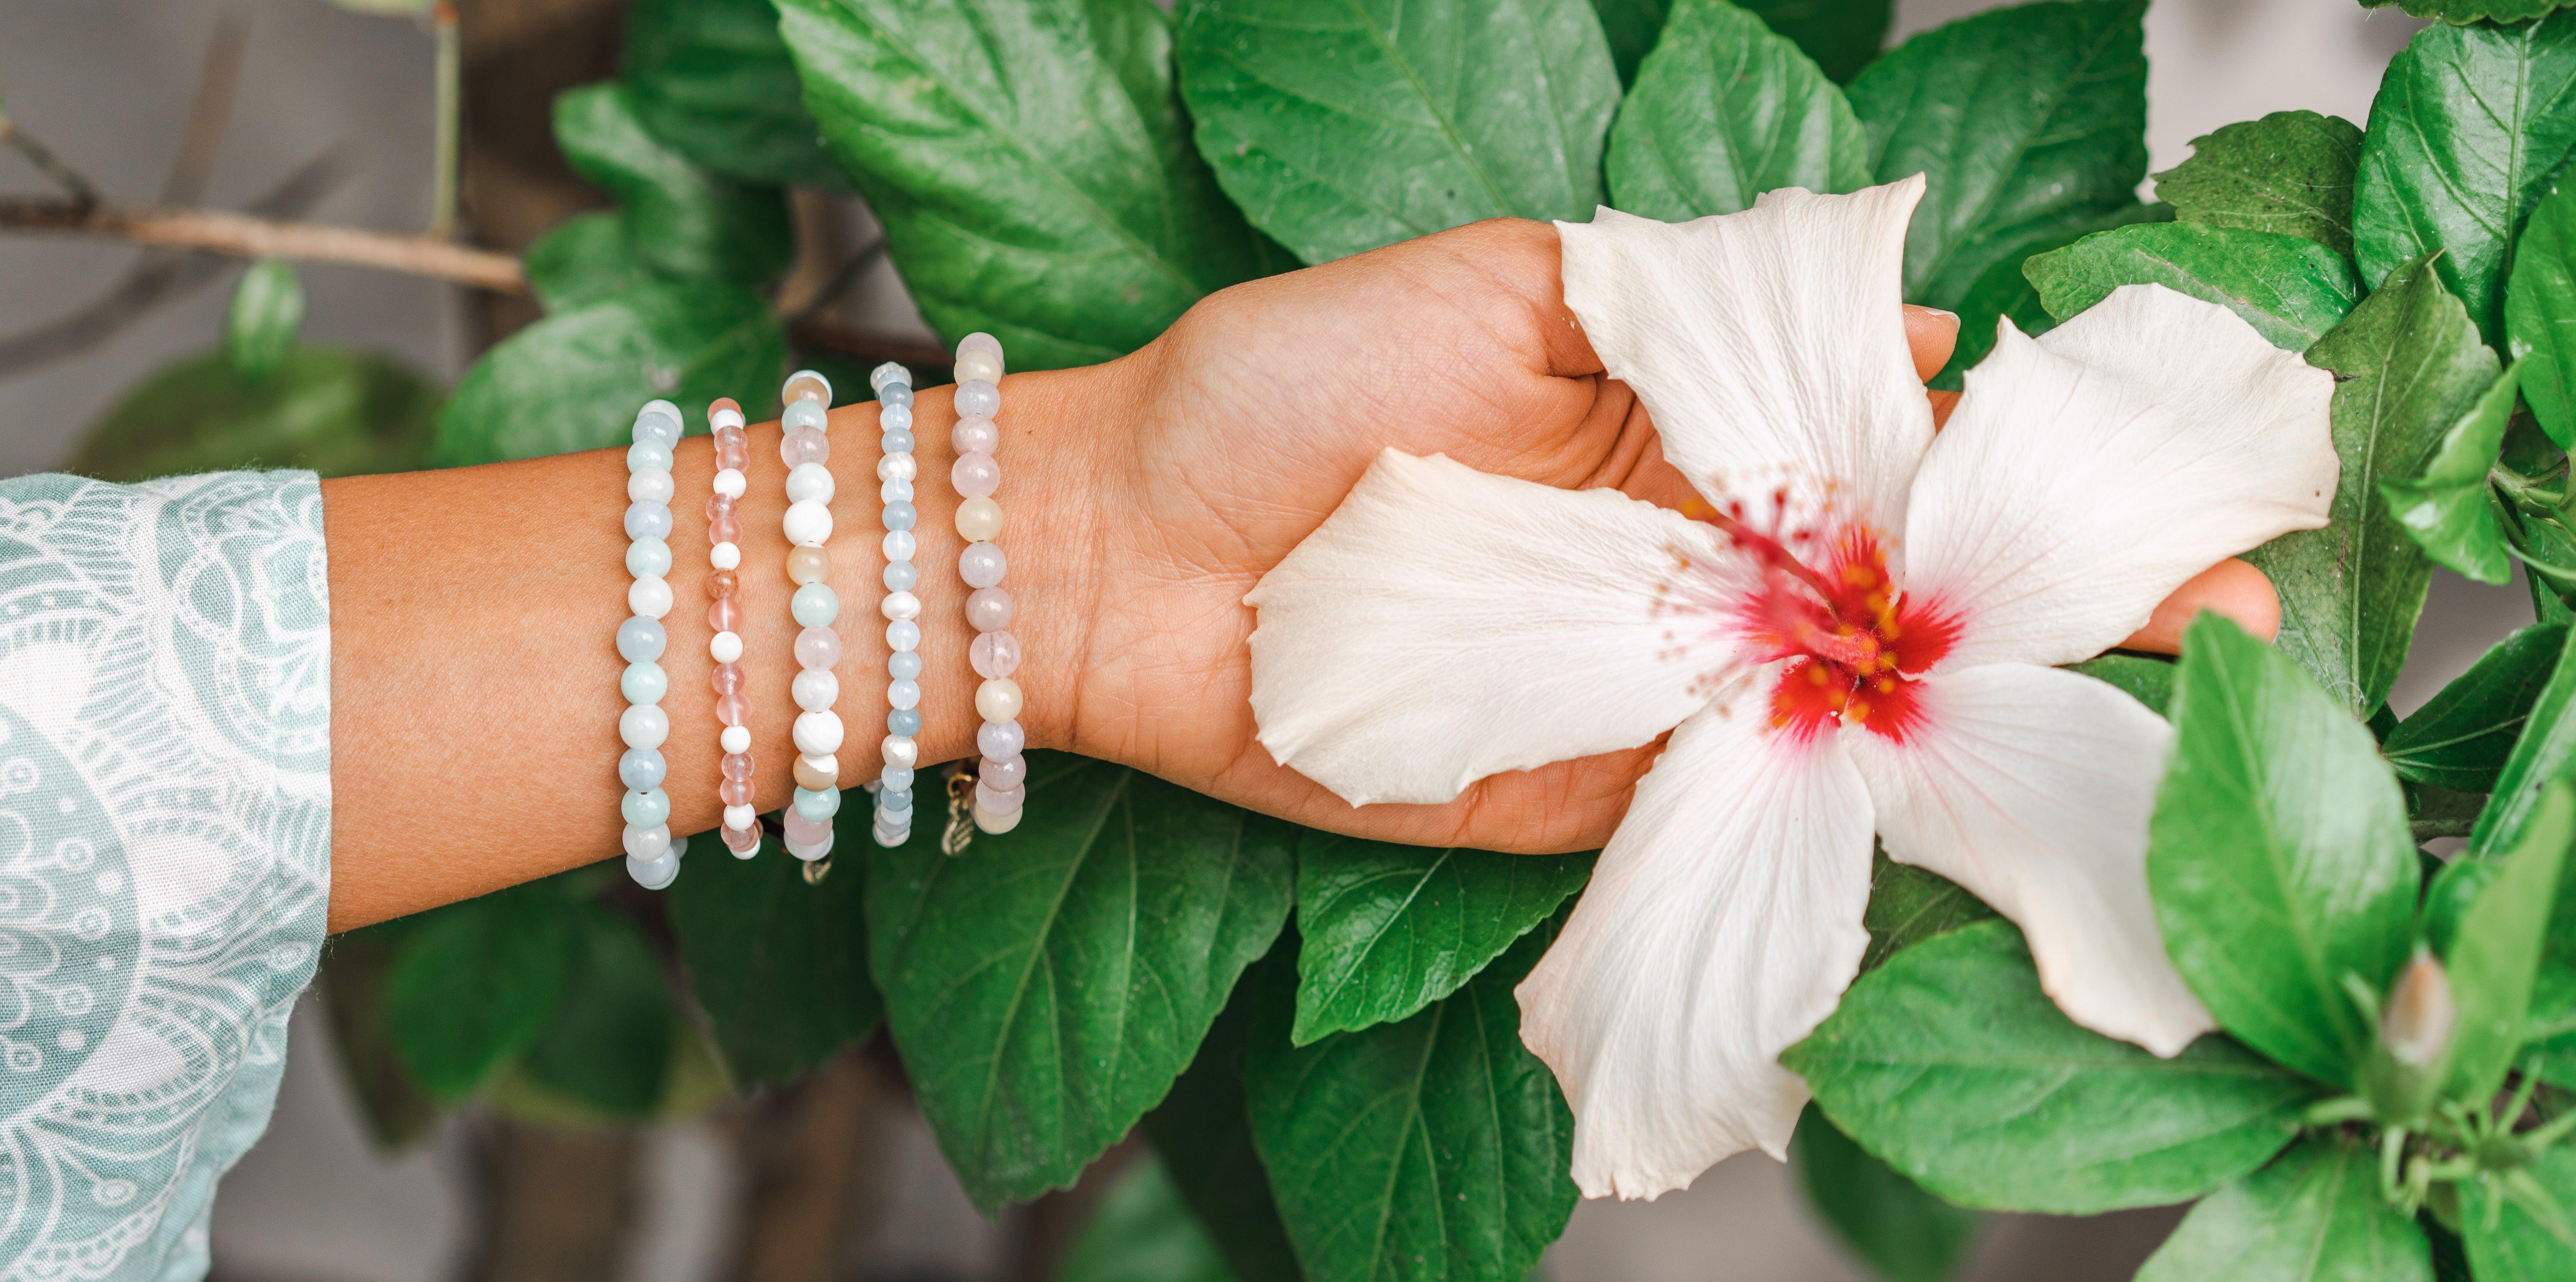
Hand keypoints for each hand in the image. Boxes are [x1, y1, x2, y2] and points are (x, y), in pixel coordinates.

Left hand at [1047, 218, 2276, 852]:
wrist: (1133, 549)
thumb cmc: (1294, 386)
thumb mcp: (1512, 284)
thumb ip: (1699, 306)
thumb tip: (1908, 320)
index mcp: (1690, 430)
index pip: (1900, 447)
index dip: (2035, 469)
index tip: (2164, 480)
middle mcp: (1694, 563)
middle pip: (1911, 589)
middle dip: (2070, 606)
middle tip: (2225, 618)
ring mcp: (1653, 684)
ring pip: (1855, 705)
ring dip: (1997, 715)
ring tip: (2156, 717)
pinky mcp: (1590, 786)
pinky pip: (1741, 797)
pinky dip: (1850, 796)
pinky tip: (1974, 786)